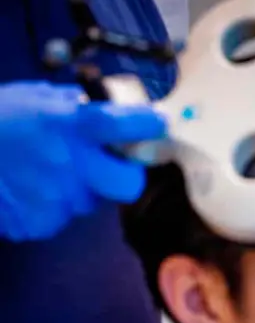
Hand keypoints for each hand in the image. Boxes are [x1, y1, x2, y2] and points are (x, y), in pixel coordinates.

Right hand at [0, 81, 166, 240]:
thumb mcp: (37, 99)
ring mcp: (58, 199)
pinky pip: (63, 217)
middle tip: (109, 167)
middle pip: (129, 185)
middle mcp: (71, 165)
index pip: (126, 126)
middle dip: (124, 177)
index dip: (147, 125)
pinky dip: (52, 206)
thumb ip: (78, 109)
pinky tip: (30, 189)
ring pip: (92, 201)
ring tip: (48, 173)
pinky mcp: (42, 223)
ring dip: (81, 189)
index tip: (156, 123)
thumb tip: (114, 114)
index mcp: (71, 125)